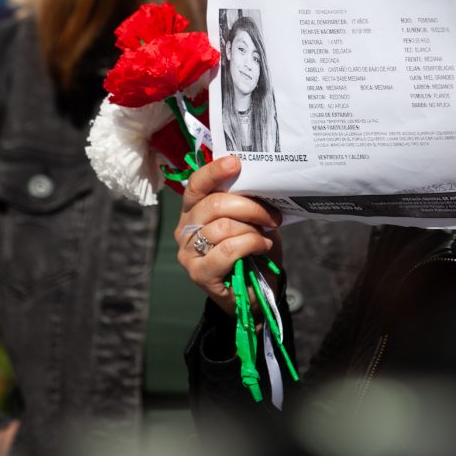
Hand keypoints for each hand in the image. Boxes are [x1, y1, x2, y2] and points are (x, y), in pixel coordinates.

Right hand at [175, 155, 282, 313]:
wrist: (255, 292)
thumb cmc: (251, 251)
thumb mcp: (249, 220)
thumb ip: (243, 201)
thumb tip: (256, 180)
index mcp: (193, 211)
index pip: (196, 185)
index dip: (214, 172)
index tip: (236, 163)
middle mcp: (184, 229)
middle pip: (214, 205)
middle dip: (249, 206)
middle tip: (271, 215)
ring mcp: (188, 253)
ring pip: (223, 227)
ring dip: (253, 230)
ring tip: (266, 236)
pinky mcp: (199, 273)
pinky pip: (228, 250)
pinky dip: (251, 245)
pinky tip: (262, 247)